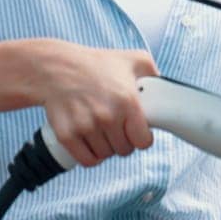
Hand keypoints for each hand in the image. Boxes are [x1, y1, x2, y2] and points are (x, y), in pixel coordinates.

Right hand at [34, 42, 157, 167]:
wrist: (55, 68)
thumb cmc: (94, 64)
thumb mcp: (131, 59)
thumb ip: (153, 72)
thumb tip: (164, 88)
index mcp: (127, 101)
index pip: (143, 141)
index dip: (141, 137)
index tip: (135, 130)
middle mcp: (108, 116)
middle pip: (124, 150)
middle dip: (122, 140)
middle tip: (114, 125)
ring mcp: (86, 127)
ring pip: (106, 155)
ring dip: (105, 147)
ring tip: (99, 128)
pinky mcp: (67, 135)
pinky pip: (87, 160)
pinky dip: (89, 155)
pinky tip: (89, 142)